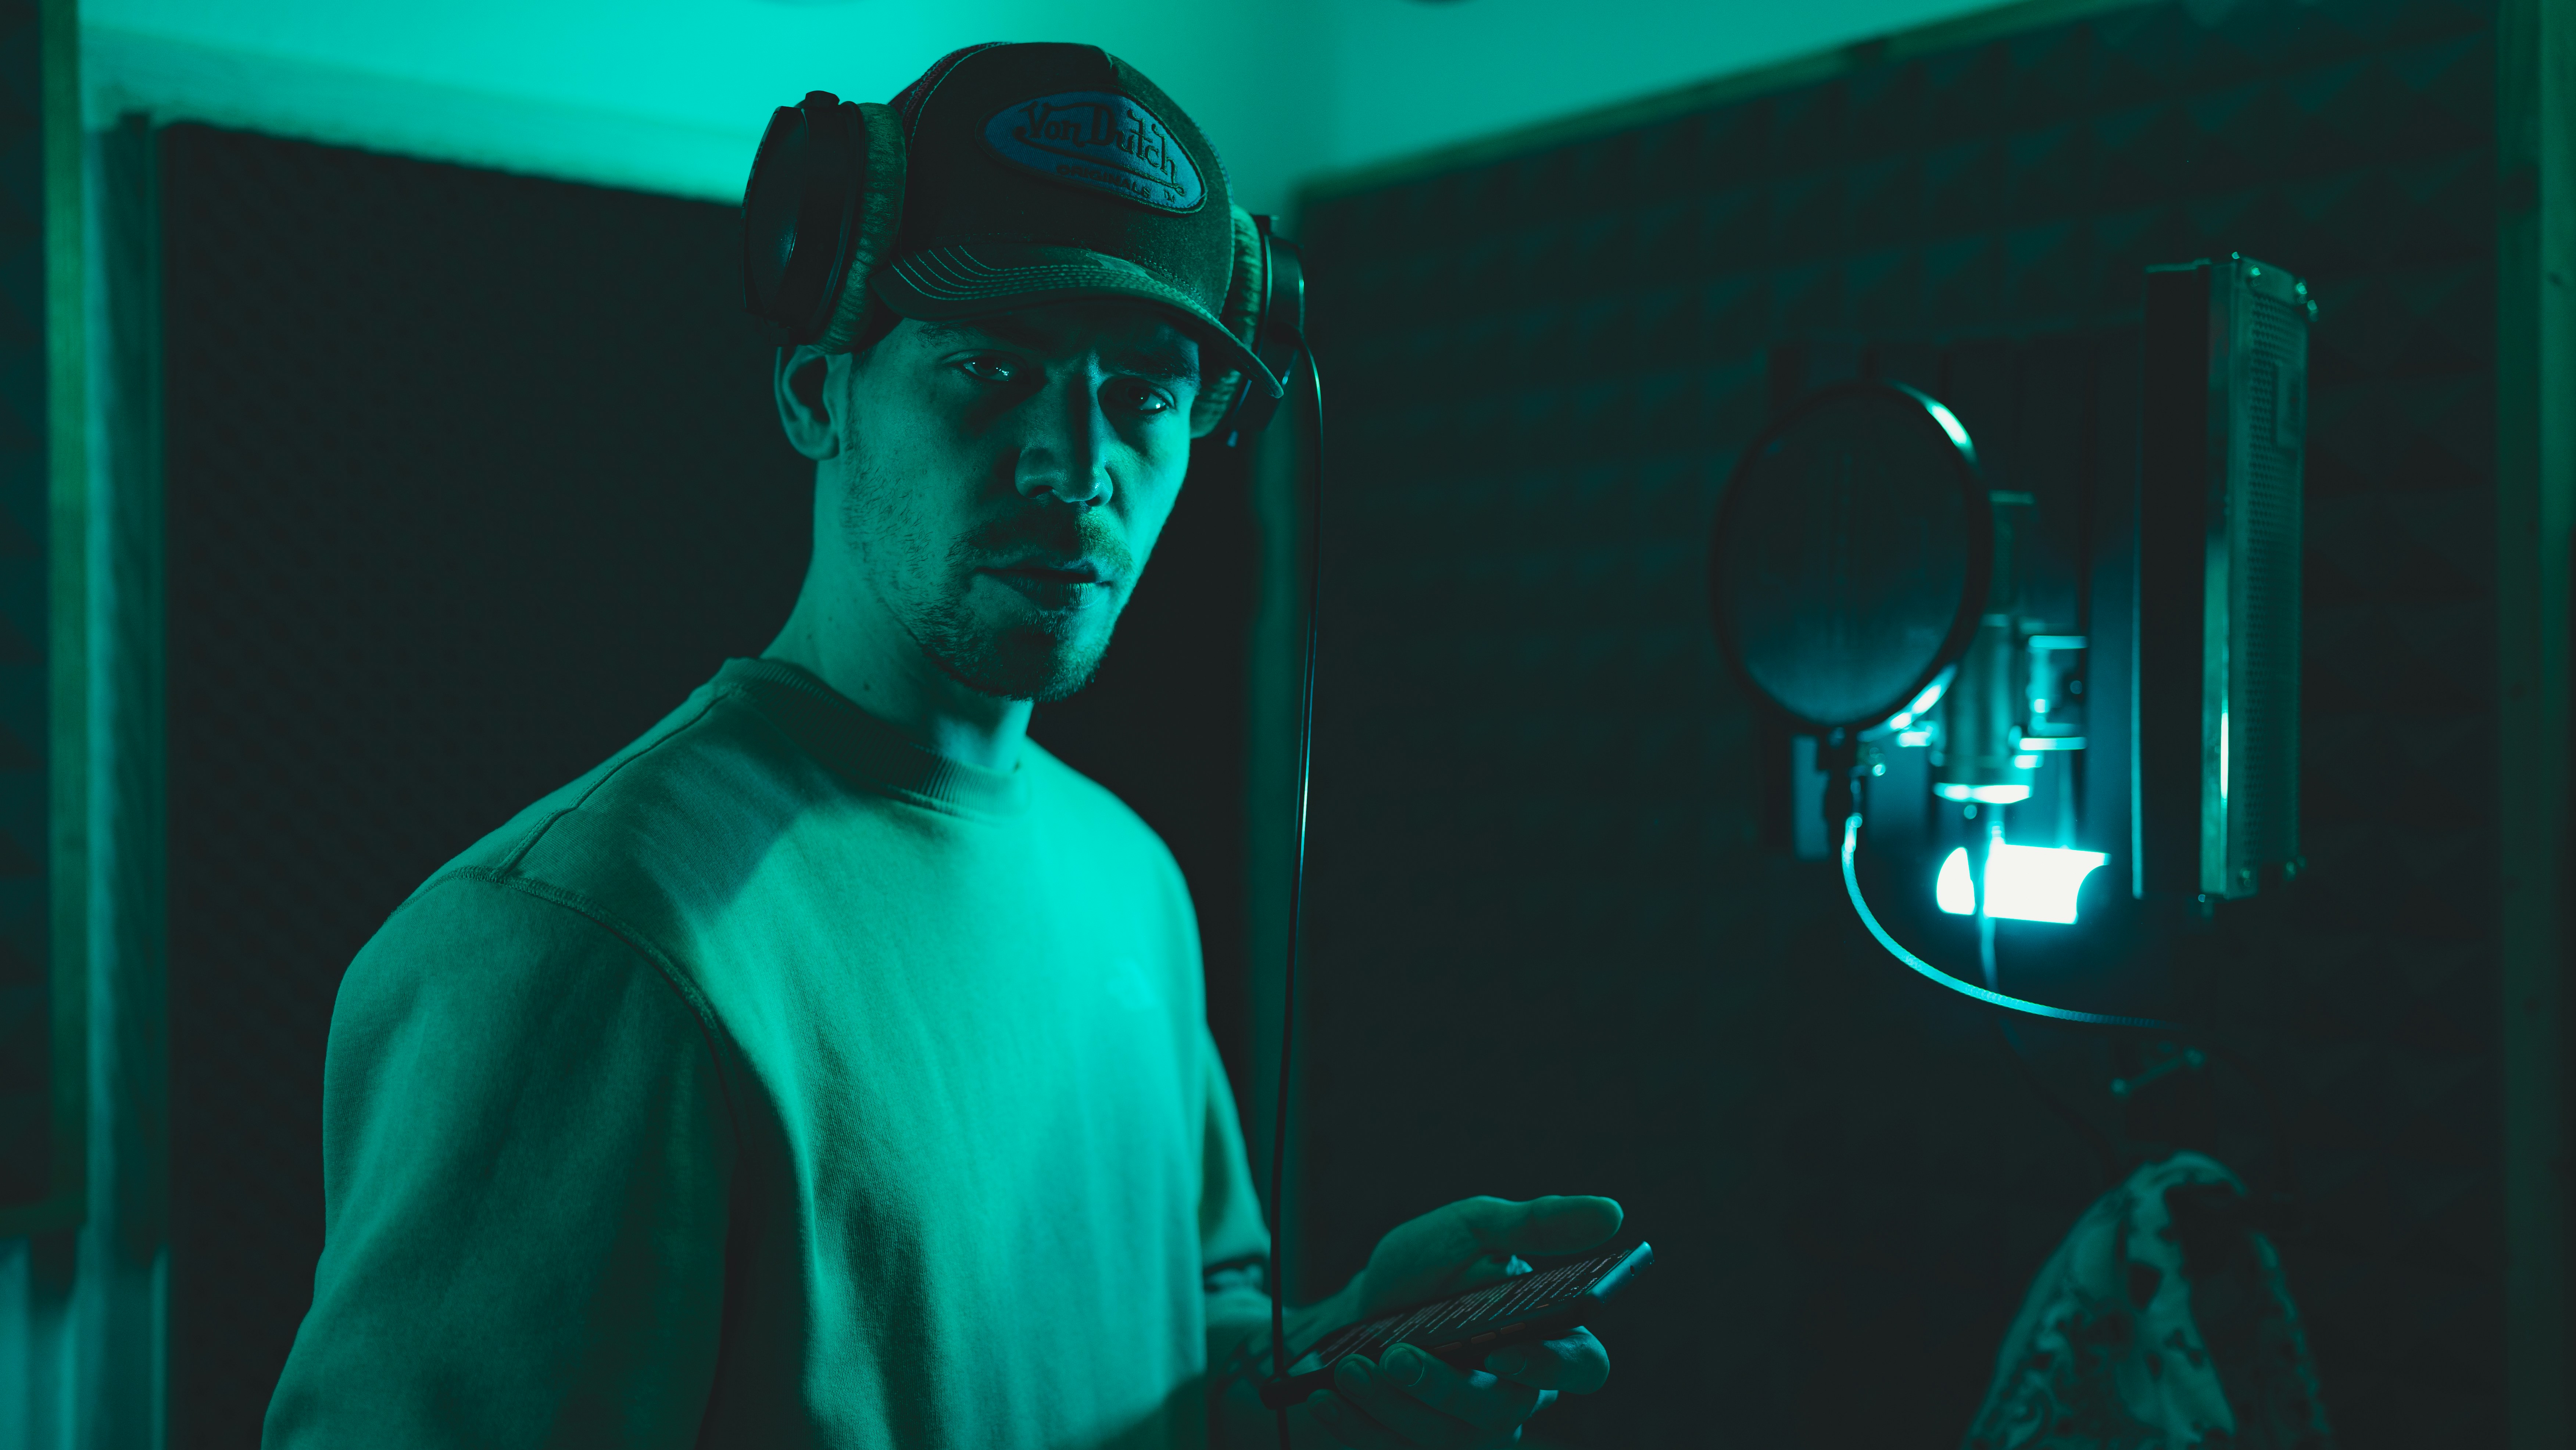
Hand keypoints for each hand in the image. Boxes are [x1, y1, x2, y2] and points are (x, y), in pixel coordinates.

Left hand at [1302, 1195, 1620, 1447]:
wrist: (1353, 1313)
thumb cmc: (1424, 1270)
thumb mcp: (1472, 1229)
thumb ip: (1537, 1222)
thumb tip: (1611, 1212)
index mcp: (1543, 1340)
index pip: (1582, 1367)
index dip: (1552, 1366)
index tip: (1504, 1351)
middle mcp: (1513, 1396)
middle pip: (1499, 1413)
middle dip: (1443, 1388)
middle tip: (1397, 1355)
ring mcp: (1465, 1431)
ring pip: (1443, 1437)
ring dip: (1391, 1403)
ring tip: (1350, 1367)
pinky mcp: (1417, 1449)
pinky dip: (1357, 1426)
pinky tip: (1327, 1399)